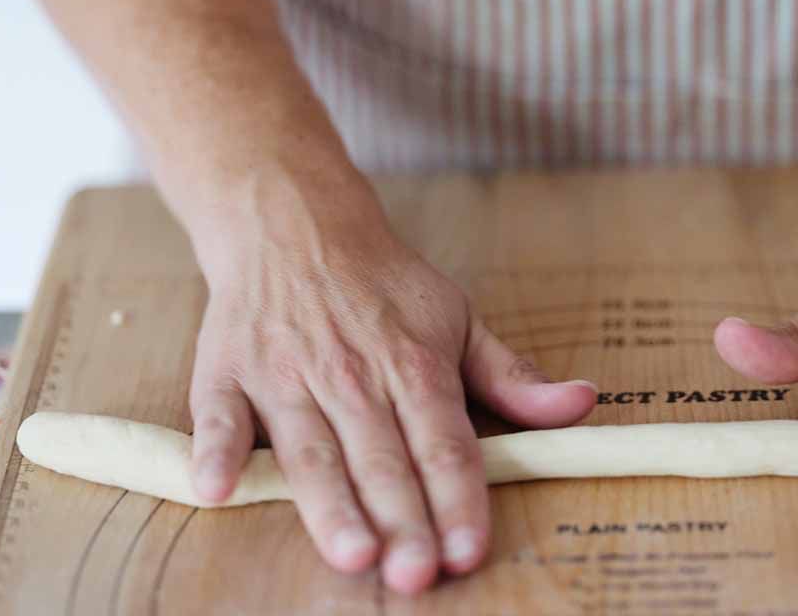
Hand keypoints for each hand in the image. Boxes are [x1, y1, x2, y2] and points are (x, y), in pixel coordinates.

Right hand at [186, 165, 596, 593]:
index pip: (444, 443)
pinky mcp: (227, 373)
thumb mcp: (459, 318)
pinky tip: (218, 489)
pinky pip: (217, 416)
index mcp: (414, 365)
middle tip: (418, 574)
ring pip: (311, 452)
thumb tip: (581, 404)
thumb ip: (512, 375)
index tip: (469, 550)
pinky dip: (215, 450)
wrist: (295, 223)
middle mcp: (351, 375)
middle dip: (403, 519)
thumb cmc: (383, 285)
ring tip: (352, 553)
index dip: (458, 500)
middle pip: (382, 458)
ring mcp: (285, 375)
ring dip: (330, 504)